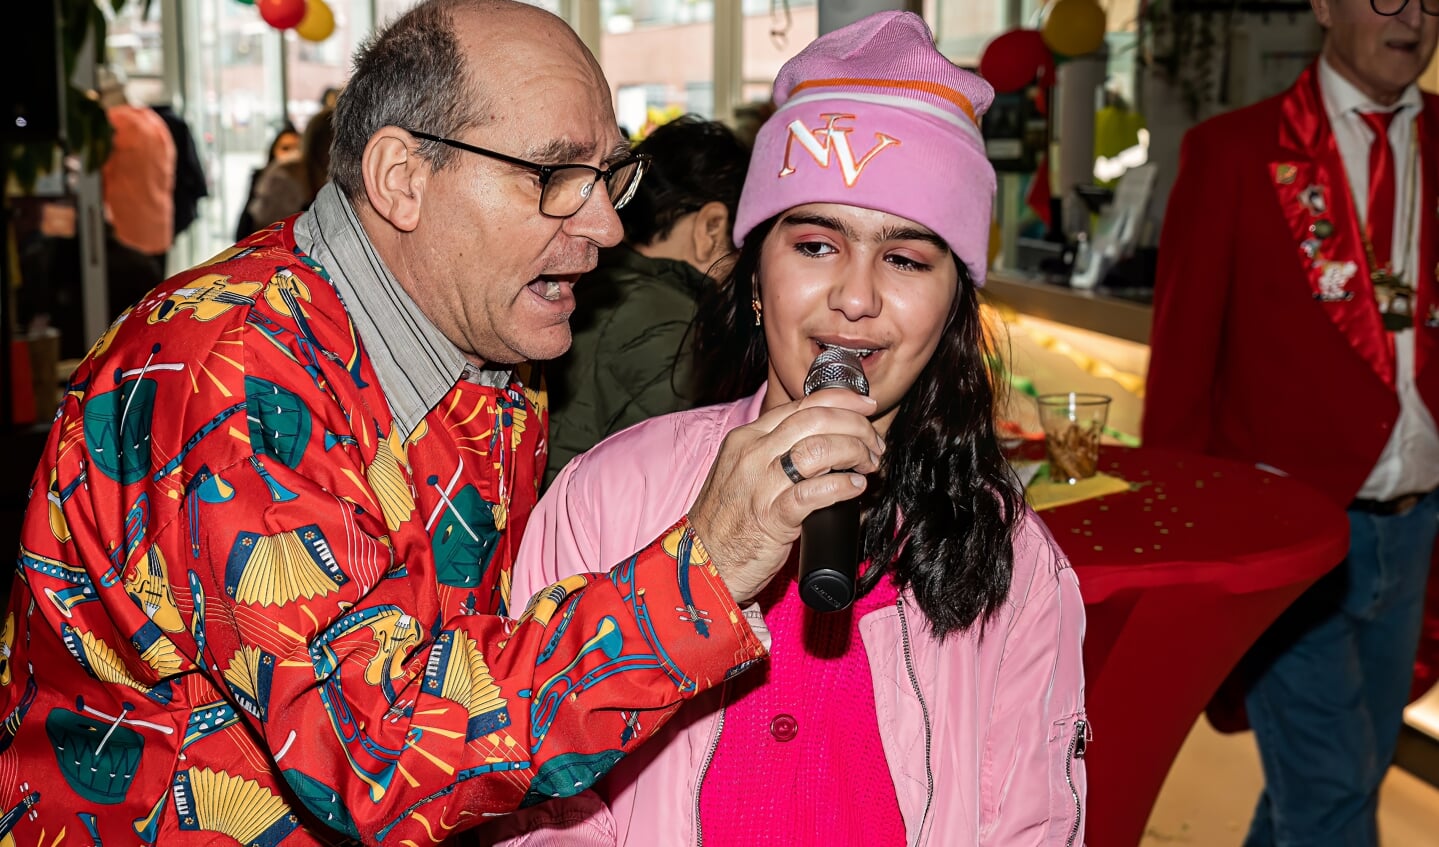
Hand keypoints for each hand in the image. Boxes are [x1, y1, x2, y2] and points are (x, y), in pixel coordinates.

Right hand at [687, 389, 882, 603]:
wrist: (700, 561)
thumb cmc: (727, 520)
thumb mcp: (744, 472)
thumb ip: (775, 452)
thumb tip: (825, 444)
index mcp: (747, 437)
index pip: (802, 404)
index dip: (841, 401)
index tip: (866, 407)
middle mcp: (752, 453)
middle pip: (816, 420)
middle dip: (855, 426)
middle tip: (874, 445)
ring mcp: (760, 484)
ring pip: (819, 449)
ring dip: (854, 452)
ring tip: (869, 465)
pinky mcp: (770, 517)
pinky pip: (814, 492)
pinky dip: (842, 486)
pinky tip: (856, 487)